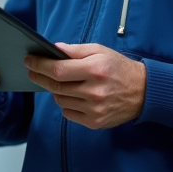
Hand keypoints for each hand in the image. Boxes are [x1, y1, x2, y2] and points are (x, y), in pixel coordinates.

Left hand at [25, 43, 146, 128]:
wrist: (143, 92)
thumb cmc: (119, 68)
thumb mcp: (100, 51)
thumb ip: (75, 50)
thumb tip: (53, 49)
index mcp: (95, 70)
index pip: (58, 70)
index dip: (40, 65)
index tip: (29, 61)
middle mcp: (94, 92)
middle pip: (56, 87)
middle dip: (40, 77)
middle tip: (32, 71)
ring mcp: (95, 109)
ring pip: (60, 100)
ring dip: (55, 91)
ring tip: (60, 82)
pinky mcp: (95, 122)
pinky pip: (68, 113)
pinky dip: (66, 103)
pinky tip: (73, 95)